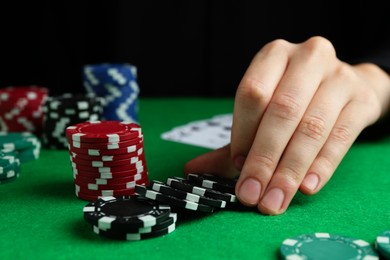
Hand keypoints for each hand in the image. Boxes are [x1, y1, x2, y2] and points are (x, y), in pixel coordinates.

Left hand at [184, 36, 389, 214]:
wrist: (347, 87)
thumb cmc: (296, 101)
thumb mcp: (263, 112)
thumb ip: (233, 141)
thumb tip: (192, 168)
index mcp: (274, 55)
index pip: (253, 92)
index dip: (243, 132)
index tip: (237, 167)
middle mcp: (308, 57)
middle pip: (282, 111)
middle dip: (264, 158)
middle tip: (251, 195)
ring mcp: (339, 76)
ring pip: (311, 127)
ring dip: (290, 170)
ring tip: (274, 200)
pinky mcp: (362, 100)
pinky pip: (340, 137)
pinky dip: (321, 166)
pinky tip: (306, 188)